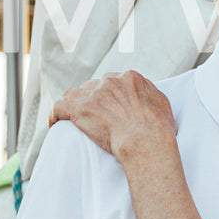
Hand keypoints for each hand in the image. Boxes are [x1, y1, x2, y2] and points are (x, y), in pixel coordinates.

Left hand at [49, 71, 176, 162]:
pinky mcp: (80, 109)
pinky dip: (55, 114)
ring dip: (73, 103)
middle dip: (92, 98)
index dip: (109, 94)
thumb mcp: (163, 104)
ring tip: (70, 115)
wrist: (146, 140)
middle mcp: (110, 82)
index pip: (113, 81)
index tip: (108, 105)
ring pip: (74, 93)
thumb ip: (152, 95)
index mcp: (130, 79)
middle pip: (93, 86)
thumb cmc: (158, 128)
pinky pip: (59, 107)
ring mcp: (94, 95)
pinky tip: (55, 122)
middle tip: (92, 114)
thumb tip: (148, 97)